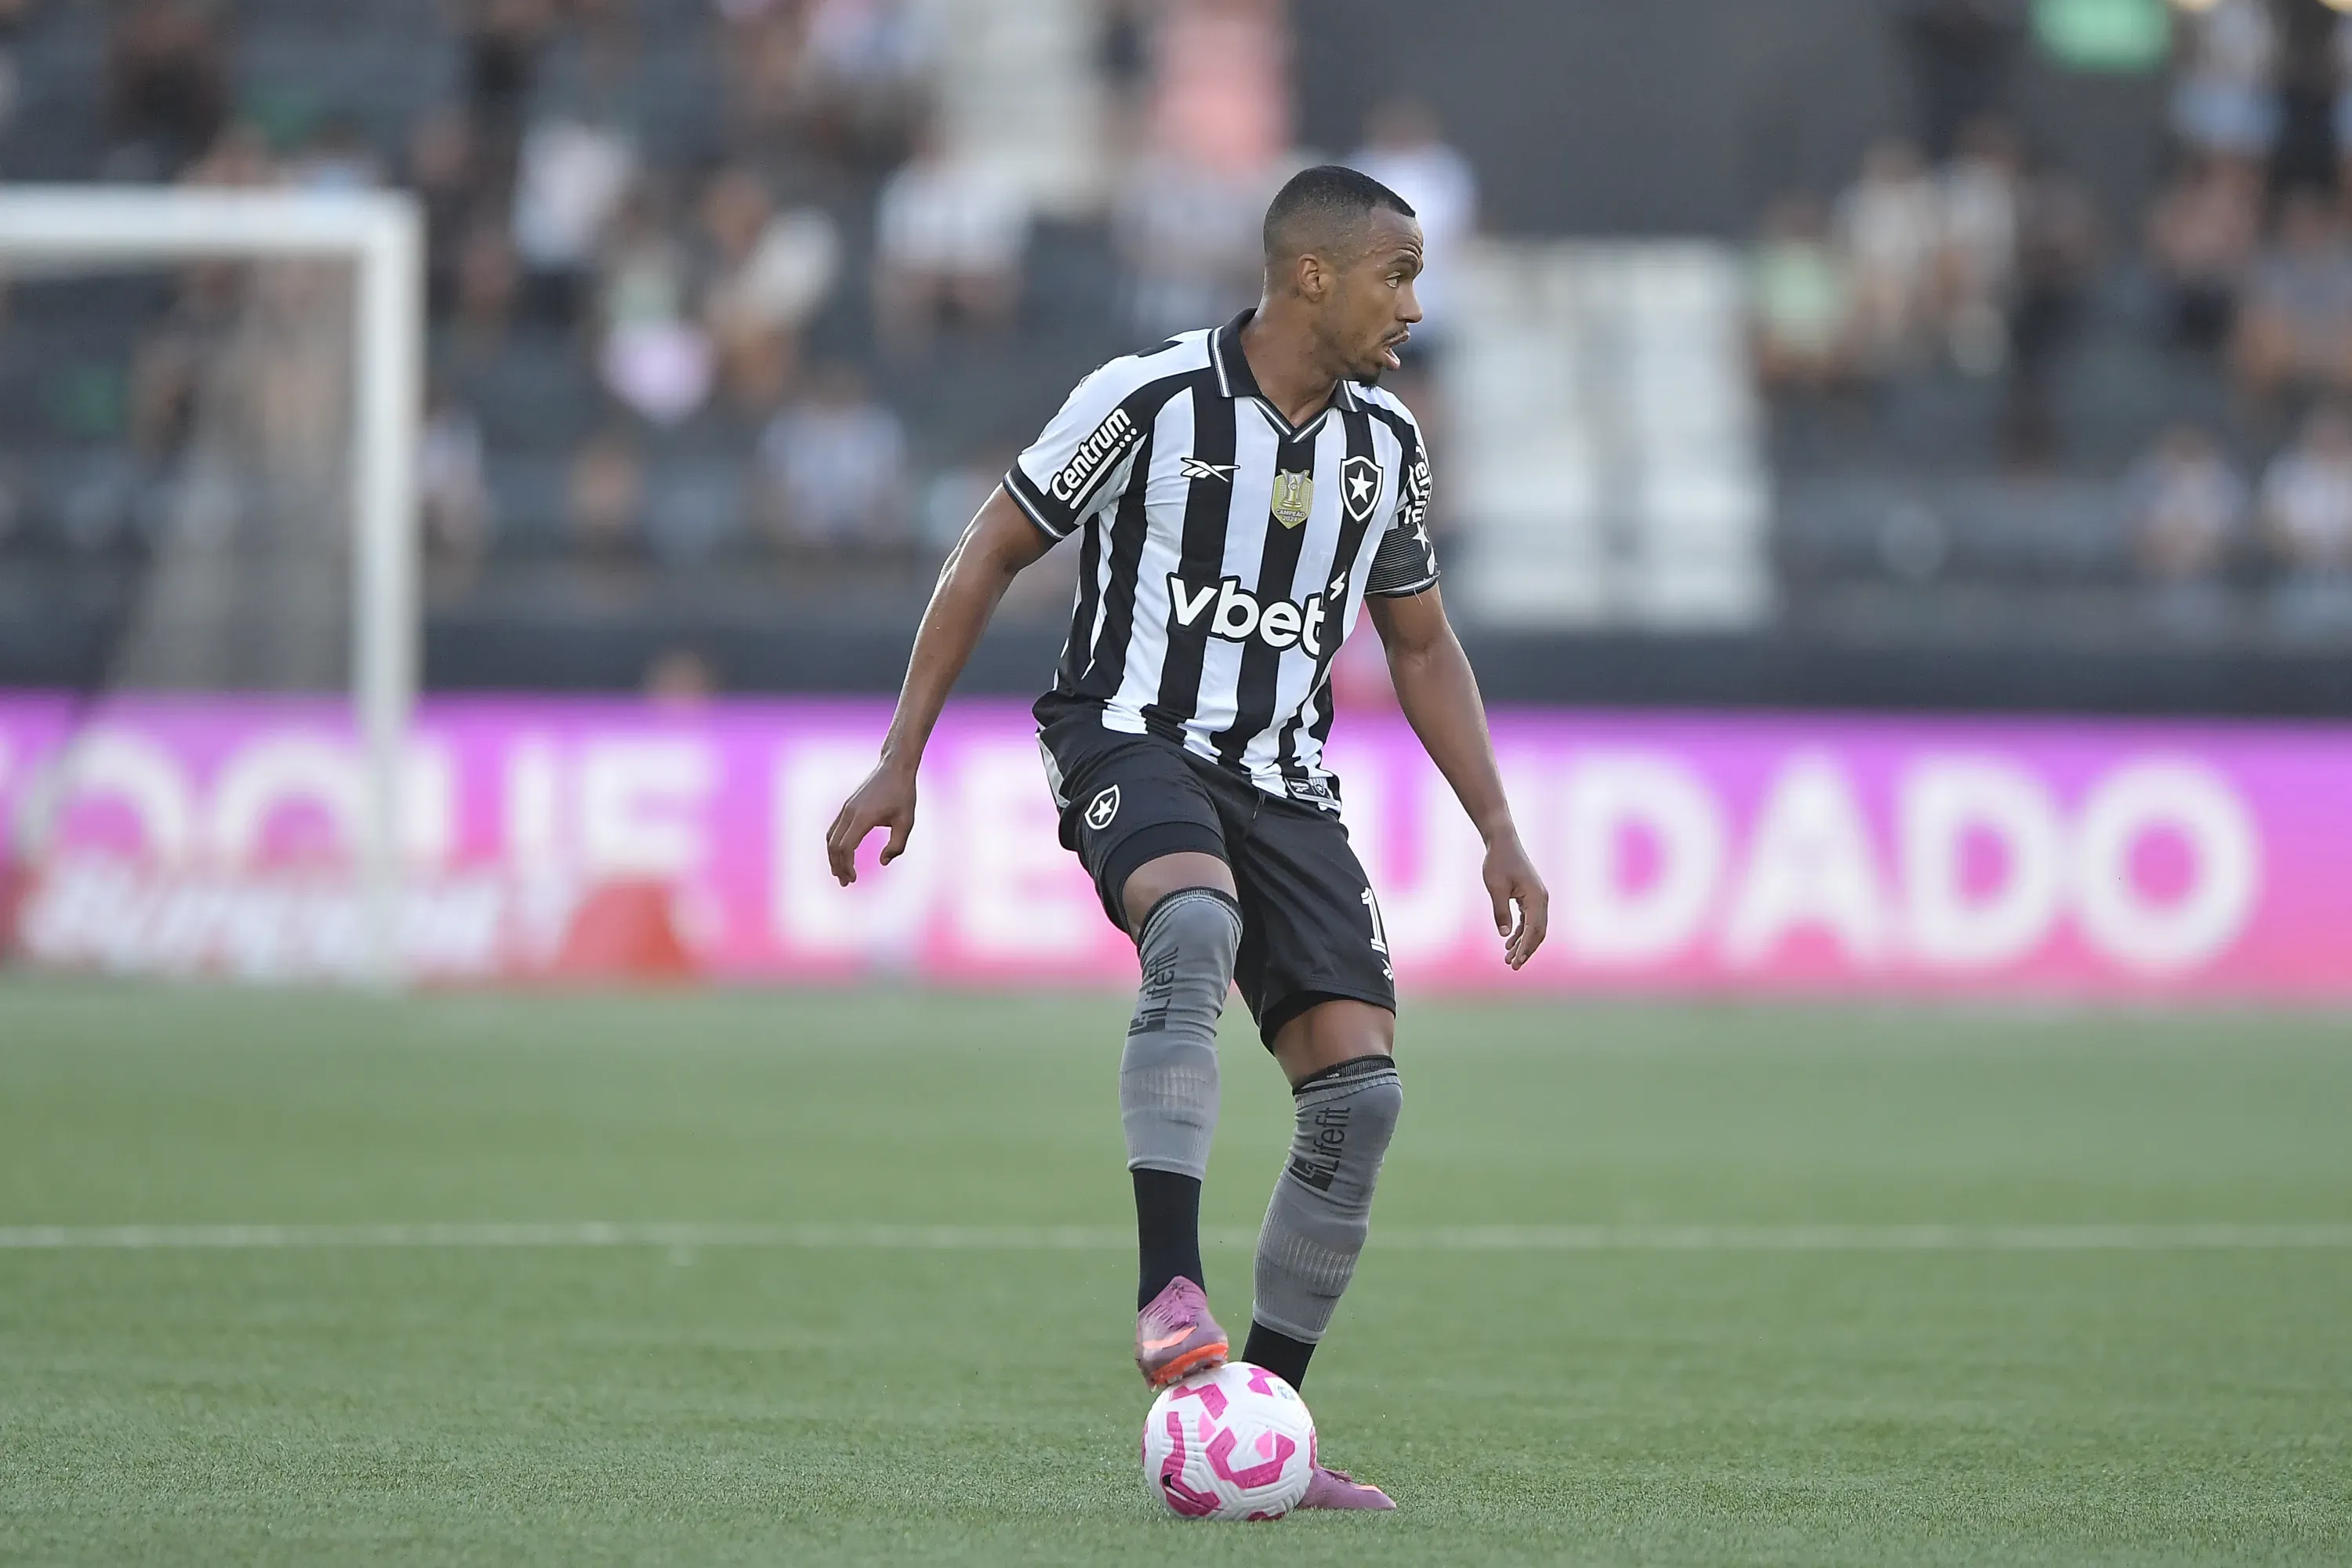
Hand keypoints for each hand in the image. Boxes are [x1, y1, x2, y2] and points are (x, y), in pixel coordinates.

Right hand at [825, 762, 917, 885]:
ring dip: (833, 857)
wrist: (895, 767)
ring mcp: (846, 808)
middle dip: (837, 866)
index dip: (847, 866)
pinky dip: (834, 845)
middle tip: (846, 883)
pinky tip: (841, 855)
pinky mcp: (847, 806)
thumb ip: (897, 845)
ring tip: (840, 873)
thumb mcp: (907, 822)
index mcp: (863, 817)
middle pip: (834, 845)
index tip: (854, 879)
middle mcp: (849, 813)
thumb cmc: (903, 794)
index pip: (846, 847)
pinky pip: (834, 829)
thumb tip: (883, 862)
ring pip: (831, 837)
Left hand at [1481, 829, 1548, 970]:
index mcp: (1537, 898)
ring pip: (1534, 927)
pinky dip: (1521, 932)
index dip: (1526, 948)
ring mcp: (1537, 898)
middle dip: (1526, 950)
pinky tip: (1509, 942)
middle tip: (1512, 966)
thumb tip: (1504, 935)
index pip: (1534, 930)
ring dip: (1523, 943)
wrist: (1502, 841)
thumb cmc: (1498, 862)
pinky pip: (1529, 920)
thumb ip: (1500, 912)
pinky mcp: (1531, 897)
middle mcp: (1542, 899)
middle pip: (1538, 932)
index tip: (1516, 962)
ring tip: (1509, 958)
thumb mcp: (1495, 888)